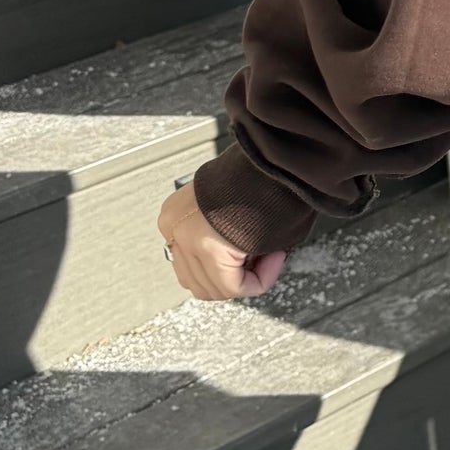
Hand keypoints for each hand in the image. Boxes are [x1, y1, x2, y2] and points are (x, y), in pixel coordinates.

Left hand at [158, 182, 288, 302]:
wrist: (272, 161)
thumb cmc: (259, 176)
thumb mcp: (228, 203)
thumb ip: (220, 230)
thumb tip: (236, 260)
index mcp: (175, 214)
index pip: (189, 264)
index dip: (227, 267)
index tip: (253, 254)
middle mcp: (174, 226)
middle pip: (199, 280)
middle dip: (235, 277)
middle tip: (265, 259)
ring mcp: (185, 238)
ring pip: (216, 289)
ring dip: (250, 279)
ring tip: (273, 256)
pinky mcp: (206, 248)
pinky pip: (234, 287)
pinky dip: (259, 280)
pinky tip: (275, 258)